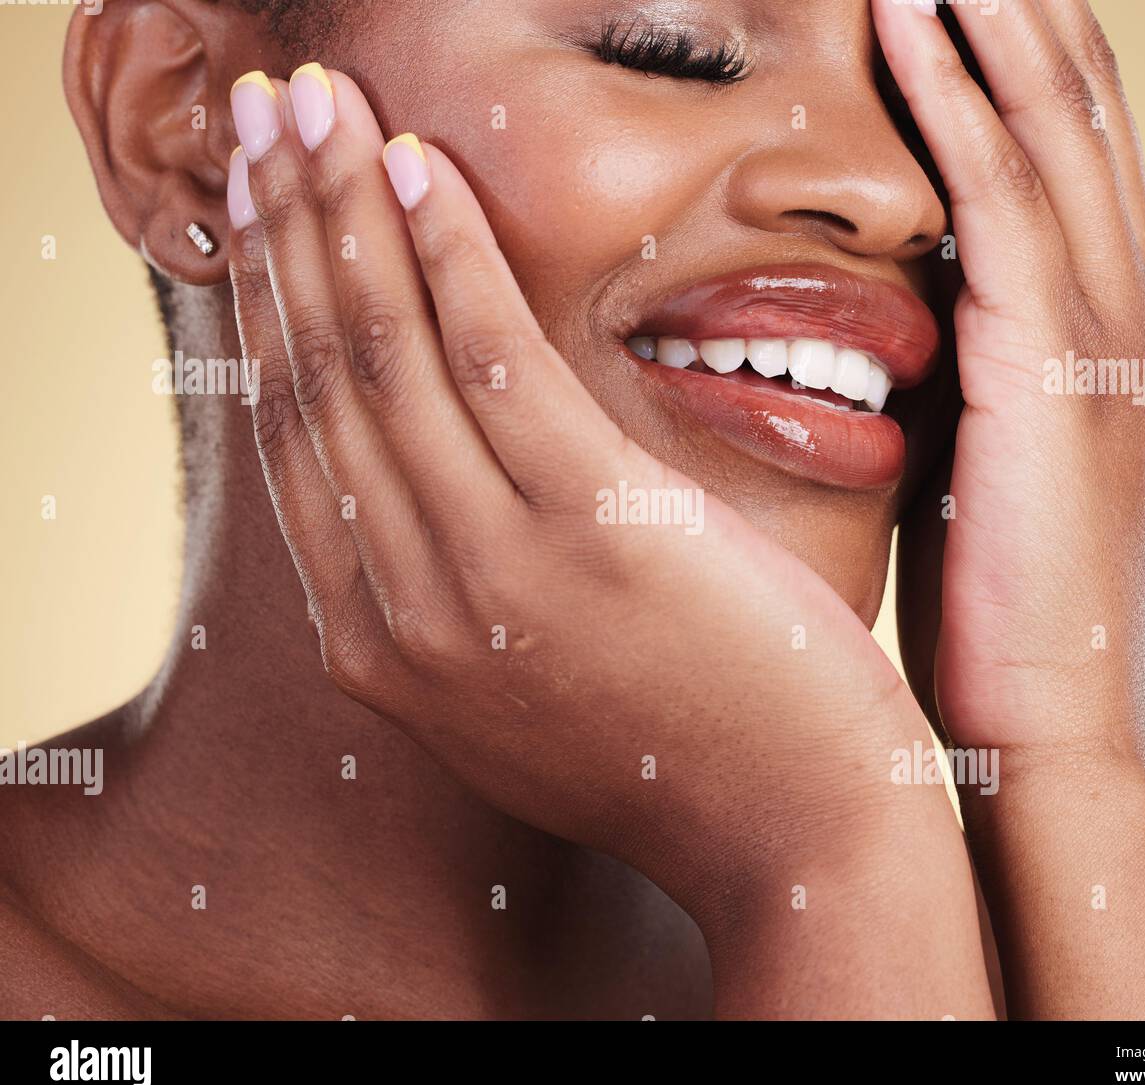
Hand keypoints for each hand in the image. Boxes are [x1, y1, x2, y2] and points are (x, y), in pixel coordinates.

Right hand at [221, 67, 985, 1007]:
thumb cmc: (673, 746)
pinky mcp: (585, 530)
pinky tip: (419, 167)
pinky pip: (488, 359)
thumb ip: (458, 591)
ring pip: (379, 355)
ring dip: (339, 211)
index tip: (269, 216)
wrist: (790, 830)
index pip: (300, 445)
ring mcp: (485, 572)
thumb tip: (436, 478)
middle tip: (266, 116)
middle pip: (316, 382)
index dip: (274, 314)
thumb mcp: (525, 678)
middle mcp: (403, 609)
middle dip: (284, 232)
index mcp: (383, 645)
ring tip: (316, 106)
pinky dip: (445, 253)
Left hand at [875, 3, 1144, 1018]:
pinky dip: (962, 96)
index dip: (1023, 49)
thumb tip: (891, 321)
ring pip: (1052, 121)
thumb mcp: (985, 462)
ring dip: (993, 12)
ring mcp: (1107, 324)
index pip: (1071, 149)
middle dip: (1020, 0)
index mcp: (1113, 327)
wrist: (1051, 721)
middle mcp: (1131, 301)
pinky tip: (919, 17)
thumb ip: (959, 373)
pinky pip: (1003, 191)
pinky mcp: (1054, 359)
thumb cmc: (1000, 607)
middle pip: (1078, 104)